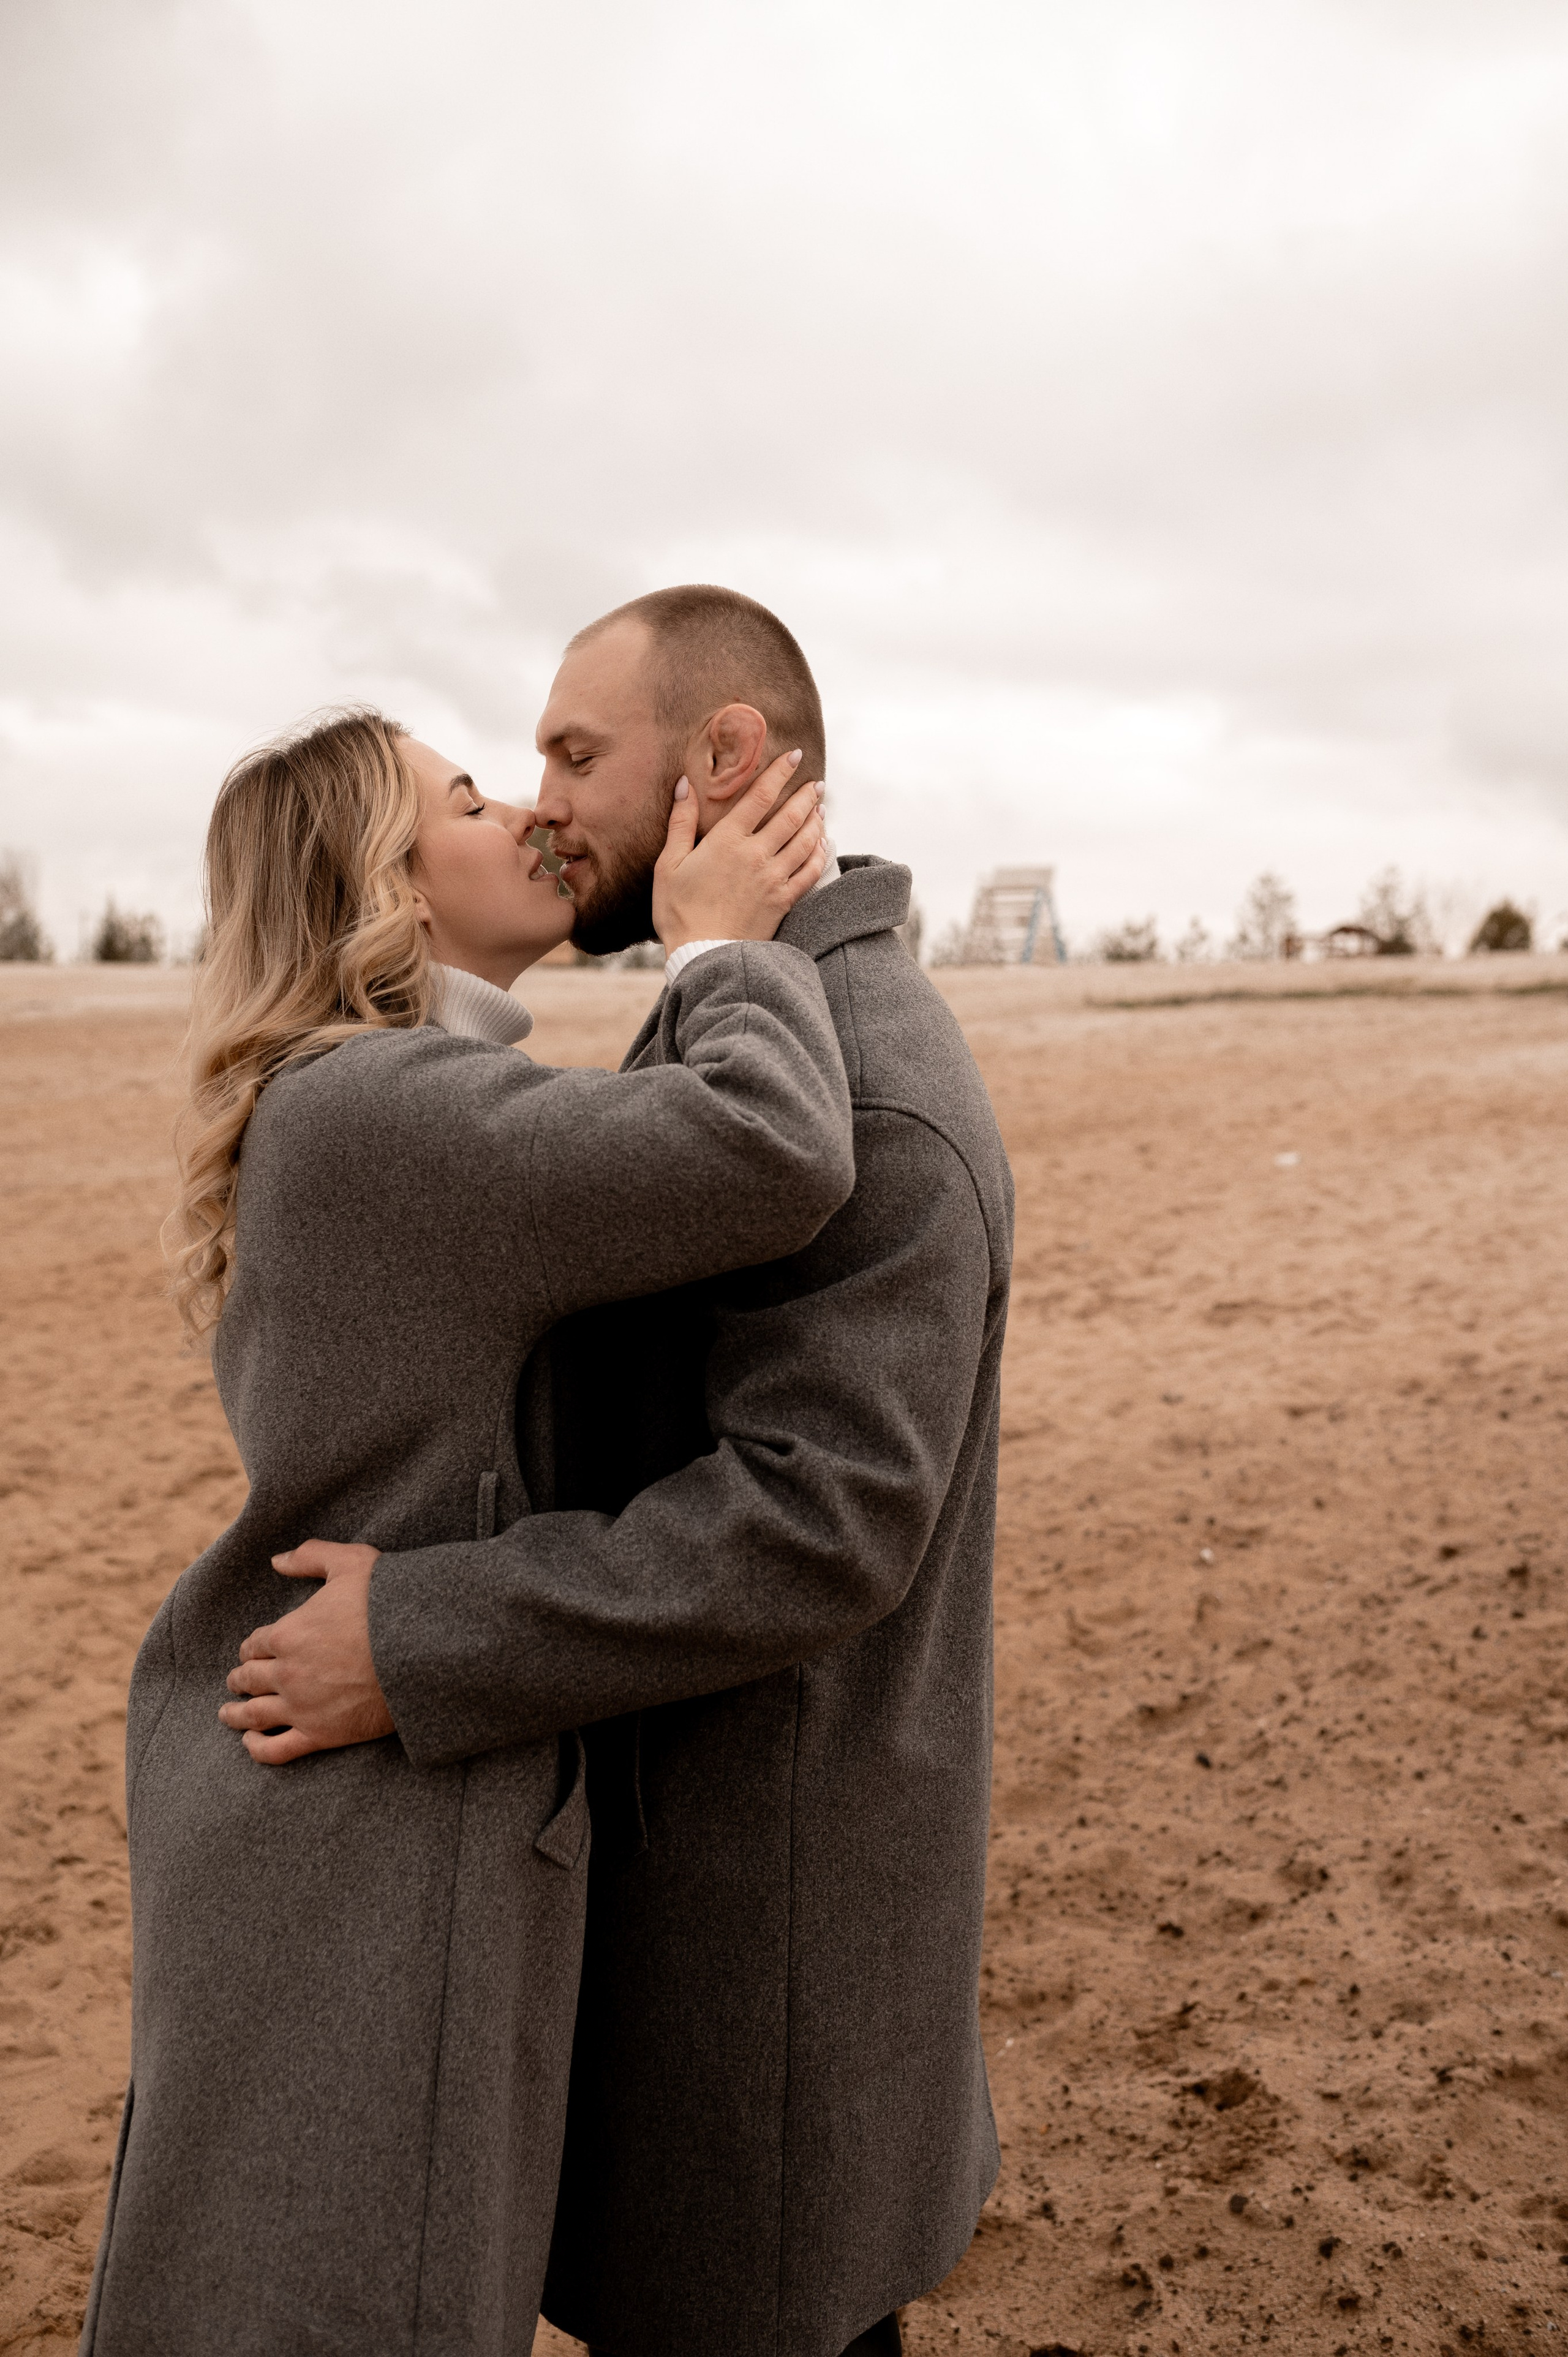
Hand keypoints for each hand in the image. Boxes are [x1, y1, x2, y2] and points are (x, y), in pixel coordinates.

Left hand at [219, 1541, 393, 1764]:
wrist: (422, 1649)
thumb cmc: (387, 1603)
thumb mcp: (350, 1562)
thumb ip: (310, 1556)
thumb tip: (277, 1560)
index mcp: (287, 1634)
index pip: (254, 1644)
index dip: (251, 1647)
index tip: (252, 1651)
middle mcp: (286, 1673)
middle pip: (249, 1679)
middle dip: (240, 1679)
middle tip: (237, 1681)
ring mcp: (301, 1707)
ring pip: (253, 1715)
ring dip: (235, 1715)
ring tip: (227, 1715)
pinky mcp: (321, 1734)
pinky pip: (276, 1750)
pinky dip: (257, 1749)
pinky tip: (251, 1744)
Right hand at [653, 751, 827, 951]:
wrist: (704, 955)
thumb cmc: (679, 911)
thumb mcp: (669, 865)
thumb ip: (680, 823)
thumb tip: (684, 785)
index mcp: (727, 841)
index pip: (760, 796)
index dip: (780, 772)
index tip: (794, 756)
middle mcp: (756, 854)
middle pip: (791, 815)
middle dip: (806, 795)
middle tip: (815, 783)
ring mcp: (774, 878)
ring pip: (805, 840)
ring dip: (816, 821)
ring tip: (820, 808)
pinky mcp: (784, 900)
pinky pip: (810, 871)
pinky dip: (819, 854)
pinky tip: (822, 845)